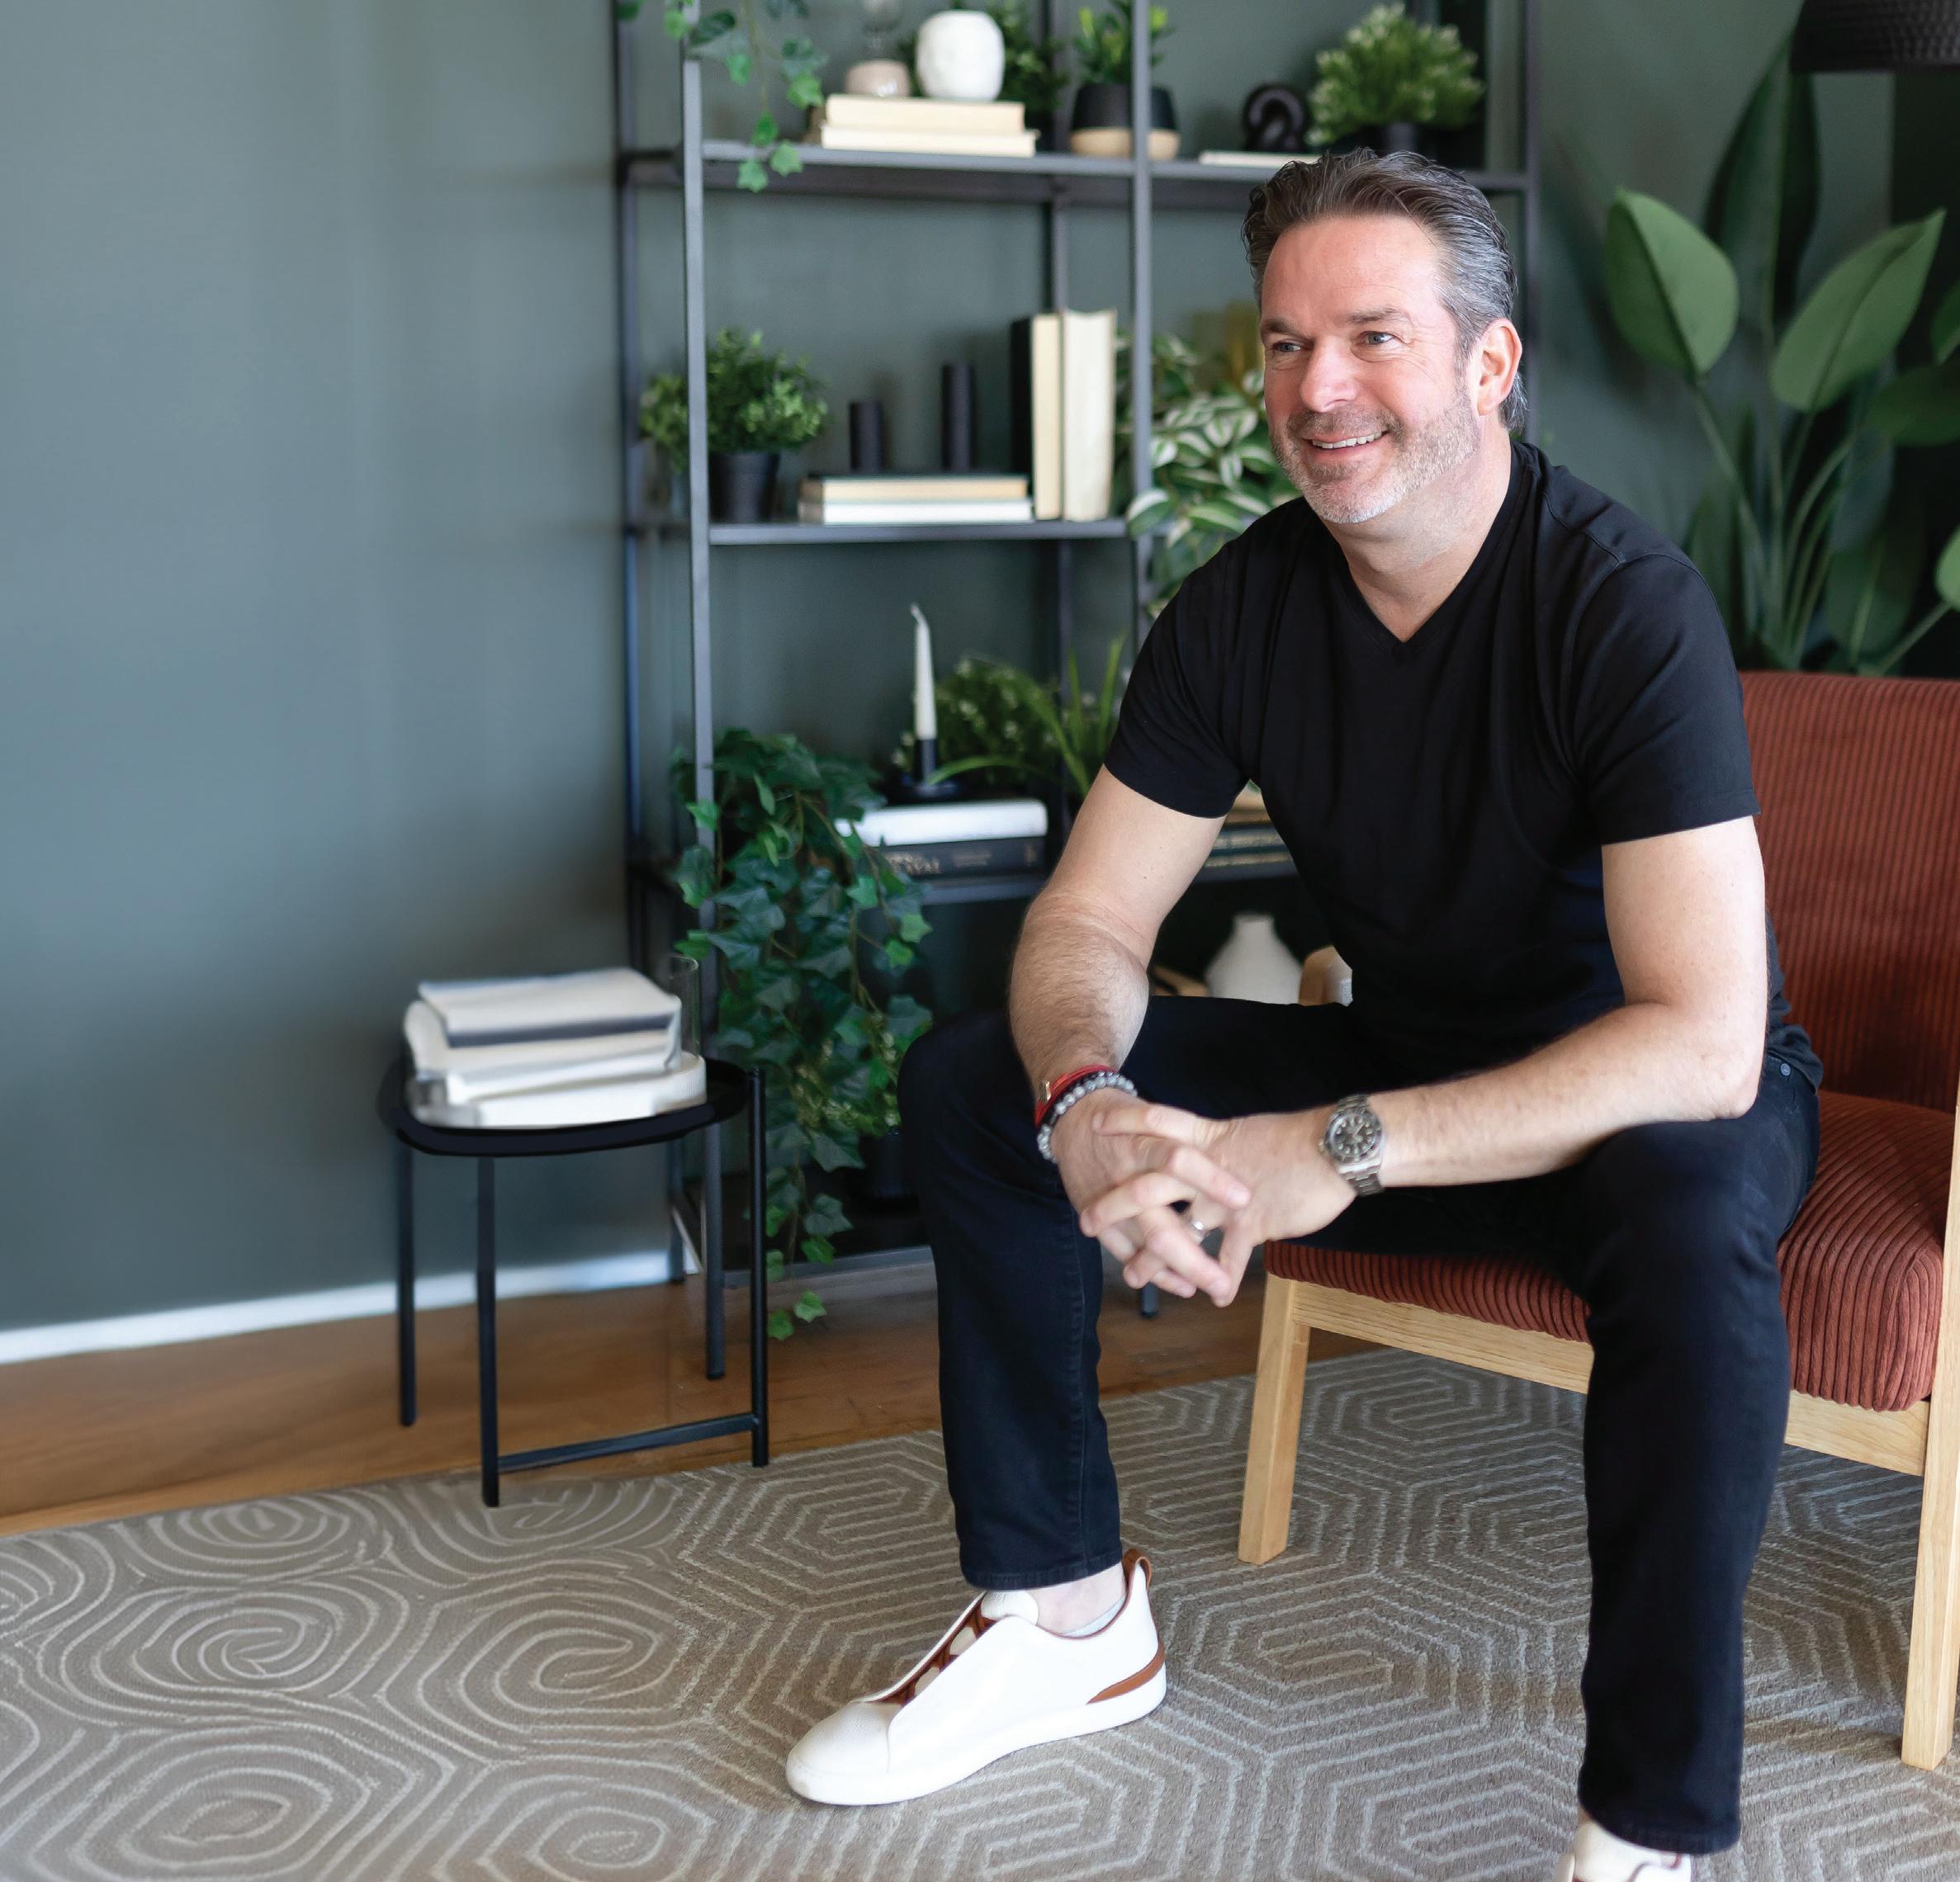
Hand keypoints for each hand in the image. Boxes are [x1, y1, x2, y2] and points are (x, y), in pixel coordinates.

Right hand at [1048, 1089, 1254, 1299]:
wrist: (1073, 1121)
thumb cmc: (1129, 1121)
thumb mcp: (1158, 1118)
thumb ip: (1191, 1140)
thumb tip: (1243, 1159)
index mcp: (1146, 1143)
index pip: (1179, 1161)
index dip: (1211, 1180)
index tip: (1246, 1200)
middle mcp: (1126, 1178)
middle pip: (1160, 1225)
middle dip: (1192, 1258)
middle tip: (1223, 1281)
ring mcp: (1109, 1203)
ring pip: (1142, 1247)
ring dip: (1177, 1271)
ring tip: (1213, 1288)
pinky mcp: (1097, 1218)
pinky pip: (1125, 1253)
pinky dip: (1154, 1271)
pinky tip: (1183, 1284)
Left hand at [1078, 1101, 1355, 1307]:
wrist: (1336, 1149)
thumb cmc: (1297, 1141)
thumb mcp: (1249, 1137)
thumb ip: (1220, 1151)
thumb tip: (1202, 1158)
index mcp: (1210, 1139)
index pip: (1159, 1122)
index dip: (1126, 1123)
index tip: (1096, 1125)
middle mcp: (1210, 1168)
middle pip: (1150, 1186)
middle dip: (1115, 1206)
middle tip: (1088, 1221)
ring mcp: (1228, 1198)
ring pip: (1181, 1231)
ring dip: (1156, 1258)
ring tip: (1135, 1277)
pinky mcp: (1254, 1222)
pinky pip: (1232, 1257)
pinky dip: (1222, 1278)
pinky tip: (1215, 1296)